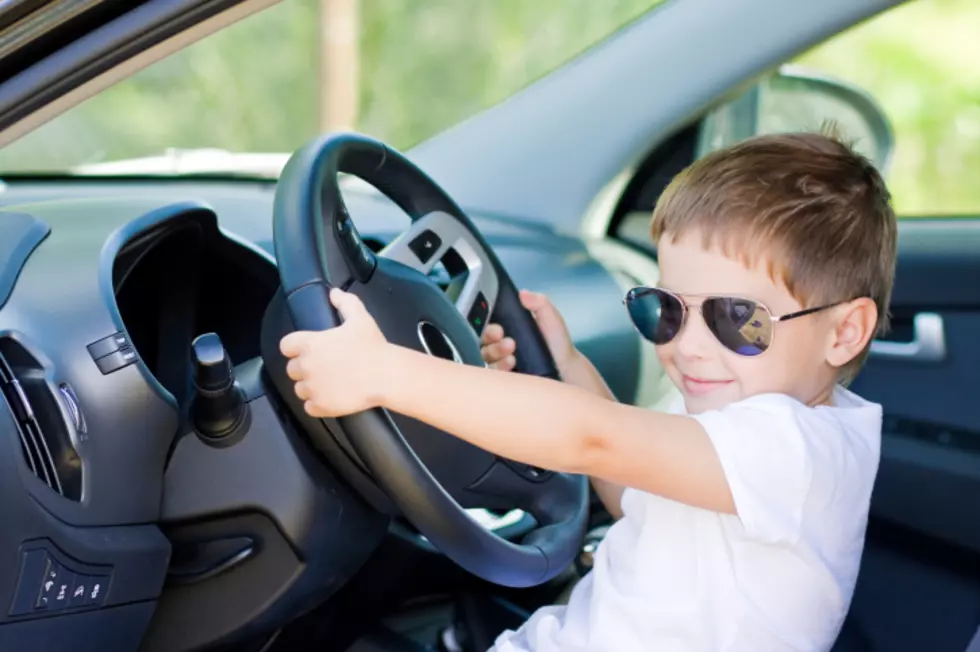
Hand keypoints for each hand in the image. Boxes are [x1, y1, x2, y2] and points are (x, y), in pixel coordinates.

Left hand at [279, 288, 389, 417]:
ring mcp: (312, 388)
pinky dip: (317, 404)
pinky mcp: (320, 406)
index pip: (286, 346)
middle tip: (323, 366)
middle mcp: (306, 366)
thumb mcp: (360, 318)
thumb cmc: (372, 346)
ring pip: (299, 389)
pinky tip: (330, 397)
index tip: (307, 349)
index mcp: (309, 344)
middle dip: (304, 368)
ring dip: (310, 386)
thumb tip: (334, 293)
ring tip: (327, 383)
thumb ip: (345, 303)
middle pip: (292, 369)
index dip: (295, 347)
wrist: (386, 375)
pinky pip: (309, 407)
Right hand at [481, 289, 576, 372]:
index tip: (499, 329)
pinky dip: (499, 369)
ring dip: (496, 354)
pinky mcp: (504, 377)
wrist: (567, 367)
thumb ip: (539, 303)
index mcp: (509, 328)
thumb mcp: (550, 317)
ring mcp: (501, 362)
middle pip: (483, 342)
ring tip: (512, 356)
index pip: (488, 326)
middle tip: (506, 340)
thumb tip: (523, 293)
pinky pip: (493, 374)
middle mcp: (500, 345)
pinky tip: (511, 365)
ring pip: (486, 358)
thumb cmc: (557, 342)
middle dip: (491, 340)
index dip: (490, 327)